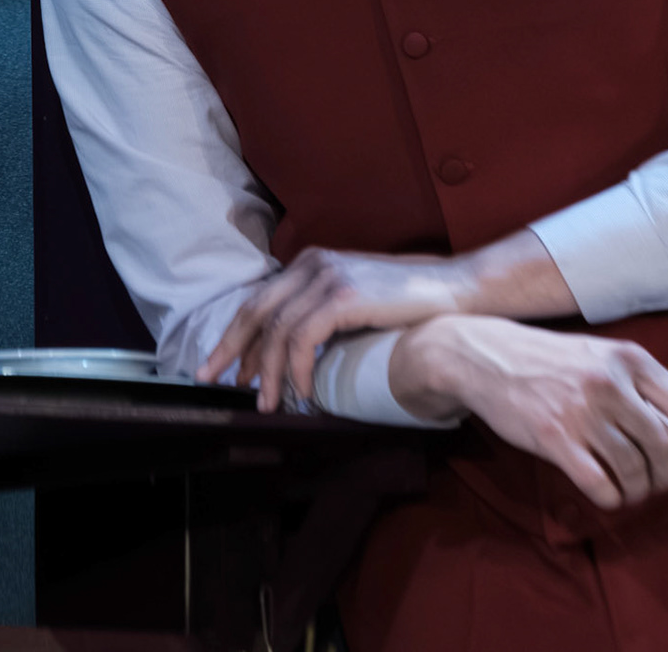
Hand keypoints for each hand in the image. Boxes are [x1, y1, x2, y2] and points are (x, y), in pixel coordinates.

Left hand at [196, 247, 458, 410]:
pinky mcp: (344, 296)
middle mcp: (312, 264)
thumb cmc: (407, 304)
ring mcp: (327, 277)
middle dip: (232, 350)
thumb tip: (293, 352)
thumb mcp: (353, 303)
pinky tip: (301, 392)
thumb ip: (322, 314)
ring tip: (267, 404)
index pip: (259, 302)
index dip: (236, 336)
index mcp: (309, 263)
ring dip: (268, 372)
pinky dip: (296, 369)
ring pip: (277, 330)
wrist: (455, 291)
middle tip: (213, 381)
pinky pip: (303, 339)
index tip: (220, 367)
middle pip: (255, 311)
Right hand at [389, 315, 667, 509]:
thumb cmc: (548, 360)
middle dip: (666, 475)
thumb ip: (637, 385)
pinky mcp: (554, 437)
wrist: (483, 355)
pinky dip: (610, 498)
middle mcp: (609, 382)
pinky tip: (606, 496)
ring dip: (638, 490)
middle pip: (663, 446)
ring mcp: (581, 410)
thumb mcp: (598, 355)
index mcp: (628, 358)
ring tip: (629, 491)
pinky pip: (599, 483)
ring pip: (633, 469)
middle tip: (655, 483)